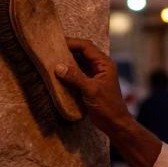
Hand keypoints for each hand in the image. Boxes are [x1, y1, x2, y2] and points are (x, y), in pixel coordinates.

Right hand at [57, 38, 161, 166]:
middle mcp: (100, 66)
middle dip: (68, 49)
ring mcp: (95, 75)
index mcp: (104, 63)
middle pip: (82, 52)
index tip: (56, 42)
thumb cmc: (108, 106)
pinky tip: (58, 72)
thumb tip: (58, 67)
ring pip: (79, 62)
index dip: (72, 43)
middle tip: (52, 48)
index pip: (86, 47)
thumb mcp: (91, 90)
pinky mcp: (90, 84)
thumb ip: (75, 78)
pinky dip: (68, 71)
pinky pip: (78, 72)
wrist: (115, 123)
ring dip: (67, 60)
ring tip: (52, 57)